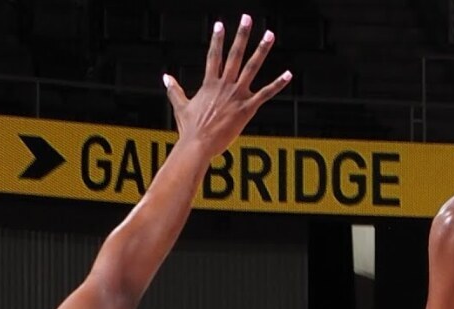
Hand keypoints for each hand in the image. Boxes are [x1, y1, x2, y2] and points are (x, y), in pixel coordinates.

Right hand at [164, 15, 292, 157]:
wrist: (198, 144)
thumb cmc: (189, 129)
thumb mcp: (180, 106)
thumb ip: (174, 90)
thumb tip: (165, 77)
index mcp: (209, 84)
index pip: (214, 56)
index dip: (217, 39)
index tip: (220, 24)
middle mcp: (224, 85)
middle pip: (234, 55)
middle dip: (241, 35)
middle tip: (247, 18)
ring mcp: (237, 95)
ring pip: (251, 67)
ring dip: (261, 50)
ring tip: (269, 34)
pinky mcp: (247, 108)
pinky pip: (266, 94)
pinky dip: (278, 84)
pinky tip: (288, 74)